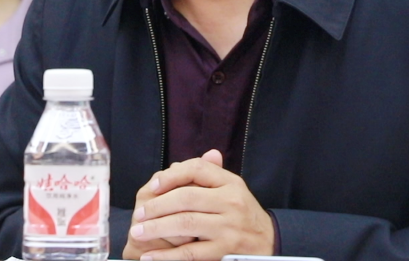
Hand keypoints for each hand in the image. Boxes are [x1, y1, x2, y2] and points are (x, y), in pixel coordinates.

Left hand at [126, 149, 274, 260]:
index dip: (171, 176)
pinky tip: (150, 257)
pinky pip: (190, 253)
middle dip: (157, 206)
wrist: (269, 242)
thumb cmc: (243, 213)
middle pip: (186, 197)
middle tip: (139, 214)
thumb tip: (192, 158)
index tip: (152, 186)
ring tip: (138, 232)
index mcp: (231, 183)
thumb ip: (212, 175)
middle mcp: (231, 202)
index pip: (197, 169)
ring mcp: (228, 228)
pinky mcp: (224, 250)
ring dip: (156, 228)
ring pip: (185, 224)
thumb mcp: (233, 189)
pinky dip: (167, 256)